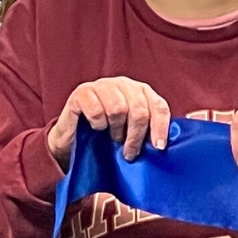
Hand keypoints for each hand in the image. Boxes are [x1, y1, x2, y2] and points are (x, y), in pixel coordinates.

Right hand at [46, 78, 171, 167]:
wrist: (72, 137)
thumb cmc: (106, 134)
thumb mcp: (132, 130)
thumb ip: (149, 129)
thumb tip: (164, 144)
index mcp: (141, 90)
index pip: (159, 106)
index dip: (160, 128)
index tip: (158, 147)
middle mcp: (124, 84)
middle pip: (139, 110)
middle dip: (136, 136)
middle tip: (130, 152)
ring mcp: (102, 85)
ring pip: (118, 109)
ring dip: (116, 129)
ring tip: (114, 138)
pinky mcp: (82, 92)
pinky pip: (96, 110)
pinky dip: (98, 124)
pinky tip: (96, 127)